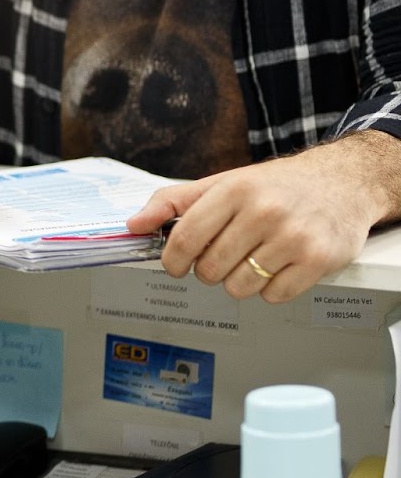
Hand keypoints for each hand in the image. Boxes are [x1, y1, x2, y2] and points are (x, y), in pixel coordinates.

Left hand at [126, 133, 399, 303]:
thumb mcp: (222, 183)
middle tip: (225, 256)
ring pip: (239, 287)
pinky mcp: (319, 260)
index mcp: (235, 190)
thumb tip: (133, 225)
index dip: (173, 261)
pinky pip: (273, 296)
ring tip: (254, 258)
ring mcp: (293, 237)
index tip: (175, 265)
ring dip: (240, 281)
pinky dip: (271, 288)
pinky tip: (279, 266)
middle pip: (210, 270)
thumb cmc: (275, 186)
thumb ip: (173, 202)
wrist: (344, 181)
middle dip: (209, 270)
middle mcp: (264, 212)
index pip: (185, 239)